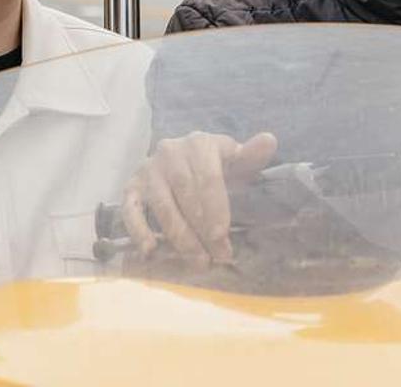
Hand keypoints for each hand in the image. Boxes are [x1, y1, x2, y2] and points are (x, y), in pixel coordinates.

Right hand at [119, 131, 276, 268]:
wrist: (184, 160)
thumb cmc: (217, 166)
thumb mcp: (236, 160)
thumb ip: (252, 155)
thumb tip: (269, 140)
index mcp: (199, 143)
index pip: (207, 178)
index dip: (215, 209)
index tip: (222, 237)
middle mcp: (170, 152)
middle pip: (185, 194)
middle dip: (200, 229)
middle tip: (215, 256)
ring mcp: (148, 169)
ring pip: (162, 205)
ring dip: (178, 236)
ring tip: (195, 260)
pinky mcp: (131, 185)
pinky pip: (130, 209)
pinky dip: (138, 230)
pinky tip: (150, 250)